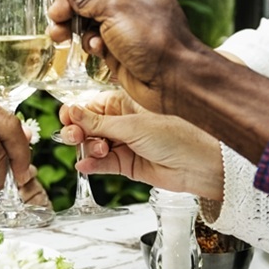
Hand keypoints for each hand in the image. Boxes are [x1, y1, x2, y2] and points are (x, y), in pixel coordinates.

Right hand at [42, 0, 213, 113]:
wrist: (174, 82)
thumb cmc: (155, 41)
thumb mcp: (115, 8)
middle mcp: (134, 3)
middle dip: (69, 6)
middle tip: (55, 15)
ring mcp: (127, 28)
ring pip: (89, 21)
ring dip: (73, 26)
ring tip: (59, 34)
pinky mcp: (121, 51)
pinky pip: (95, 42)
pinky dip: (91, 44)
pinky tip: (96, 50)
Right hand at [59, 104, 224, 199]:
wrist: (201, 163)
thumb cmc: (178, 133)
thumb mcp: (133, 125)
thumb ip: (99, 123)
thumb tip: (71, 111)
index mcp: (125, 102)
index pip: (90, 105)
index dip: (76, 112)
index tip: (68, 119)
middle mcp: (124, 122)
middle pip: (88, 126)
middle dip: (77, 131)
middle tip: (75, 137)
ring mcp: (125, 144)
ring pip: (93, 145)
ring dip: (87, 148)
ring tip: (97, 151)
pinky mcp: (128, 165)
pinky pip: (103, 164)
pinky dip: (92, 165)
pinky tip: (85, 165)